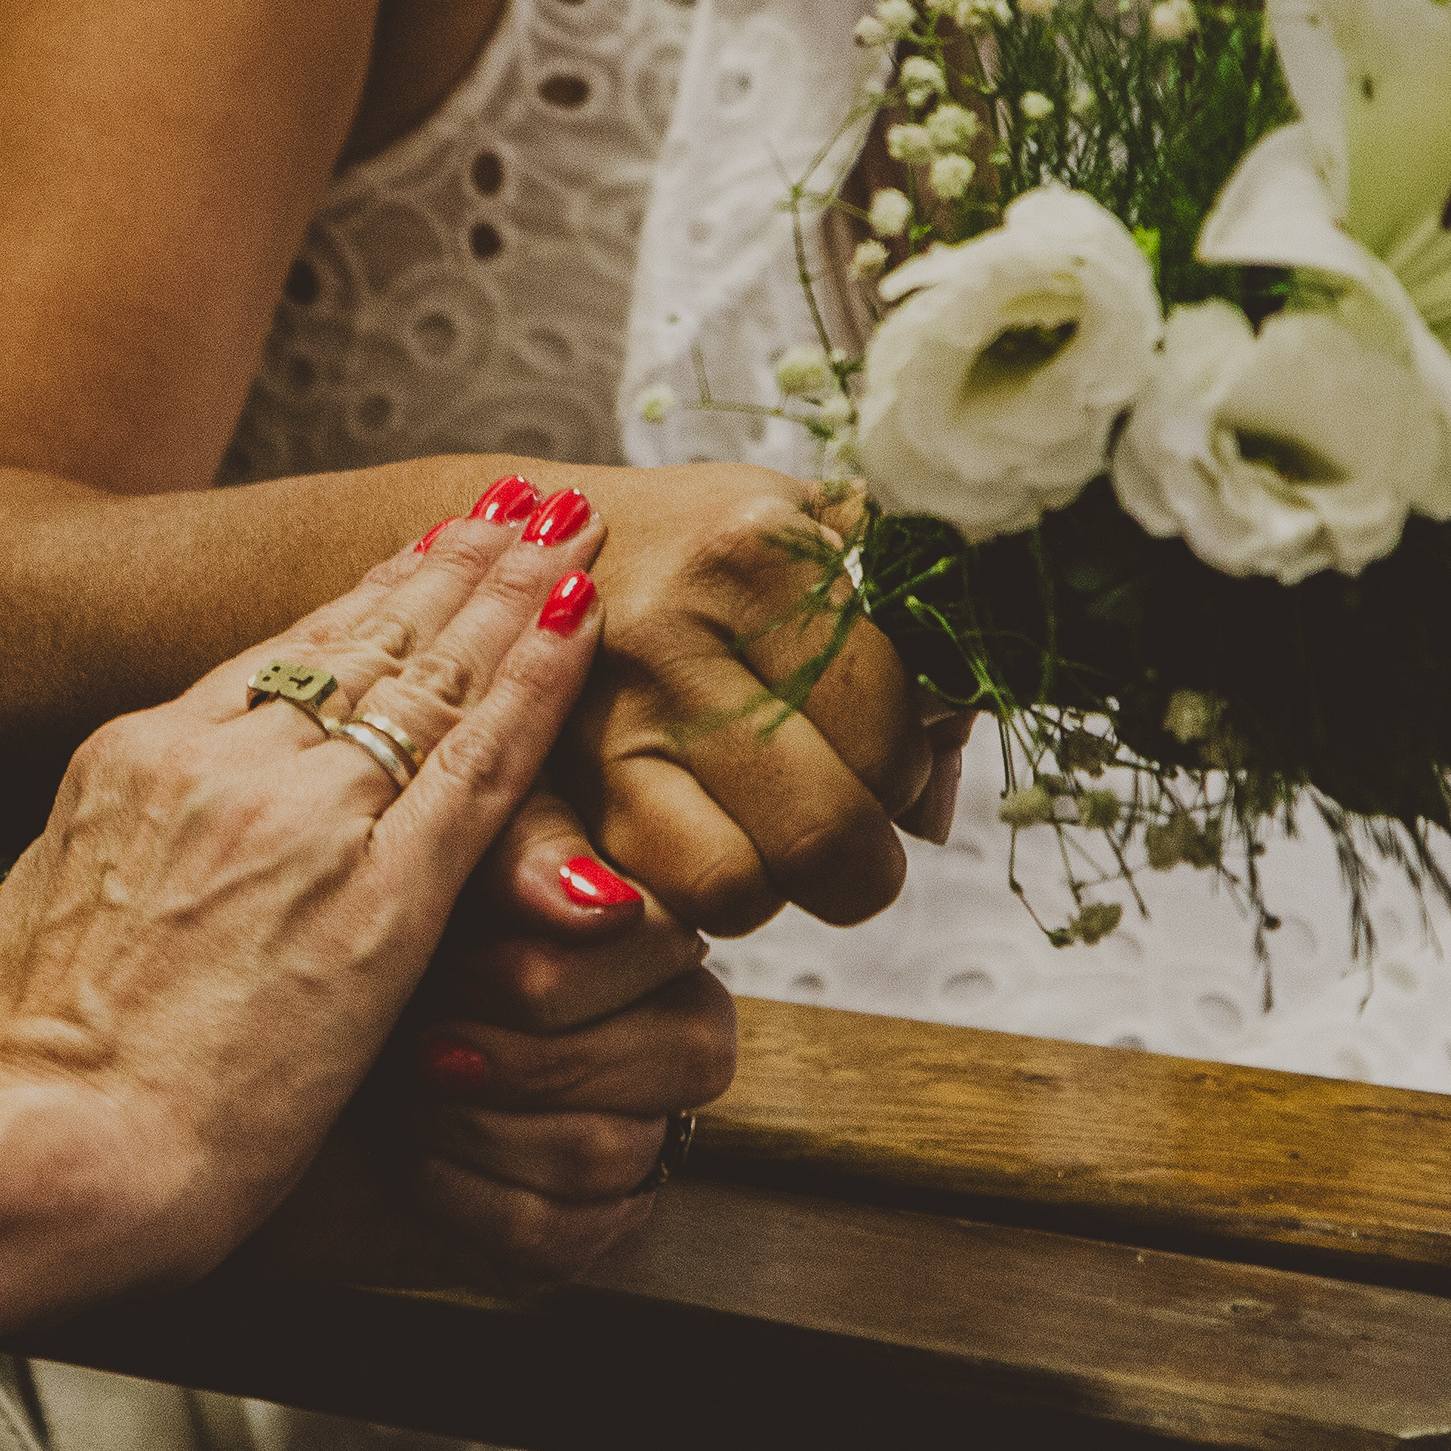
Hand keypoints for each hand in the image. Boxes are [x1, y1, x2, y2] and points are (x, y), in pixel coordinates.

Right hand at [0, 500, 613, 1298]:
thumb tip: (139, 829)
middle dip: (453, 566)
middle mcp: (221, 761)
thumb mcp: (48, 905)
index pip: (278, 656)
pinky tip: (584, 629)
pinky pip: (481, 762)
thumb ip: (118, 845)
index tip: (419, 554)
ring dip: (511, 597)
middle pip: (364, 639)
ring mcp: (304, 818)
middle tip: (522, 511)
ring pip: (431, 676)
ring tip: (567, 536)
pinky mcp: (381, 895)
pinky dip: (539, 684)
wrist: (52, 1146)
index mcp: (136, 759)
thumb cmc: (40, 1067)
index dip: (364, 599)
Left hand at [258, 785, 733, 1290]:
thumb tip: (594, 896)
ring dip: (477, 1124)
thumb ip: (502, 845)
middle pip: (688, 1046)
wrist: (192, 1104)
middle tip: (419, 1041)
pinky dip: (464, 1196)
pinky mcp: (566, 1228)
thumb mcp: (393, 870)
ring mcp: (613, 1132)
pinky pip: (571, 1232)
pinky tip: (406, 1162)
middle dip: (524, 1050)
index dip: (566, 963)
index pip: (673, 936)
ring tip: (396, 1094)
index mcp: (610, 918)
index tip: (456, 968)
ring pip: (622, 1146)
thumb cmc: (295, 963)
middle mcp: (635, 1024)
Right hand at [555, 462, 935, 936]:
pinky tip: (686, 845)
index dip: (903, 771)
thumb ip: (907, 660)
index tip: (881, 754)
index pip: (885, 736)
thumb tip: (930, 818)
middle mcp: (665, 636)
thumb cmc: (696, 550)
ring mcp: (590, 725)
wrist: (520, 545)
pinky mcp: (535, 794)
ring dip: (763, 884)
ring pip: (729, 890)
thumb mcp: (811, 544)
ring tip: (756, 831)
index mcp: (751, 555)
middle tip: (843, 828)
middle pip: (818, 834)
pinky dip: (679, 900)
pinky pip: (638, 905)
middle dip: (855, 860)